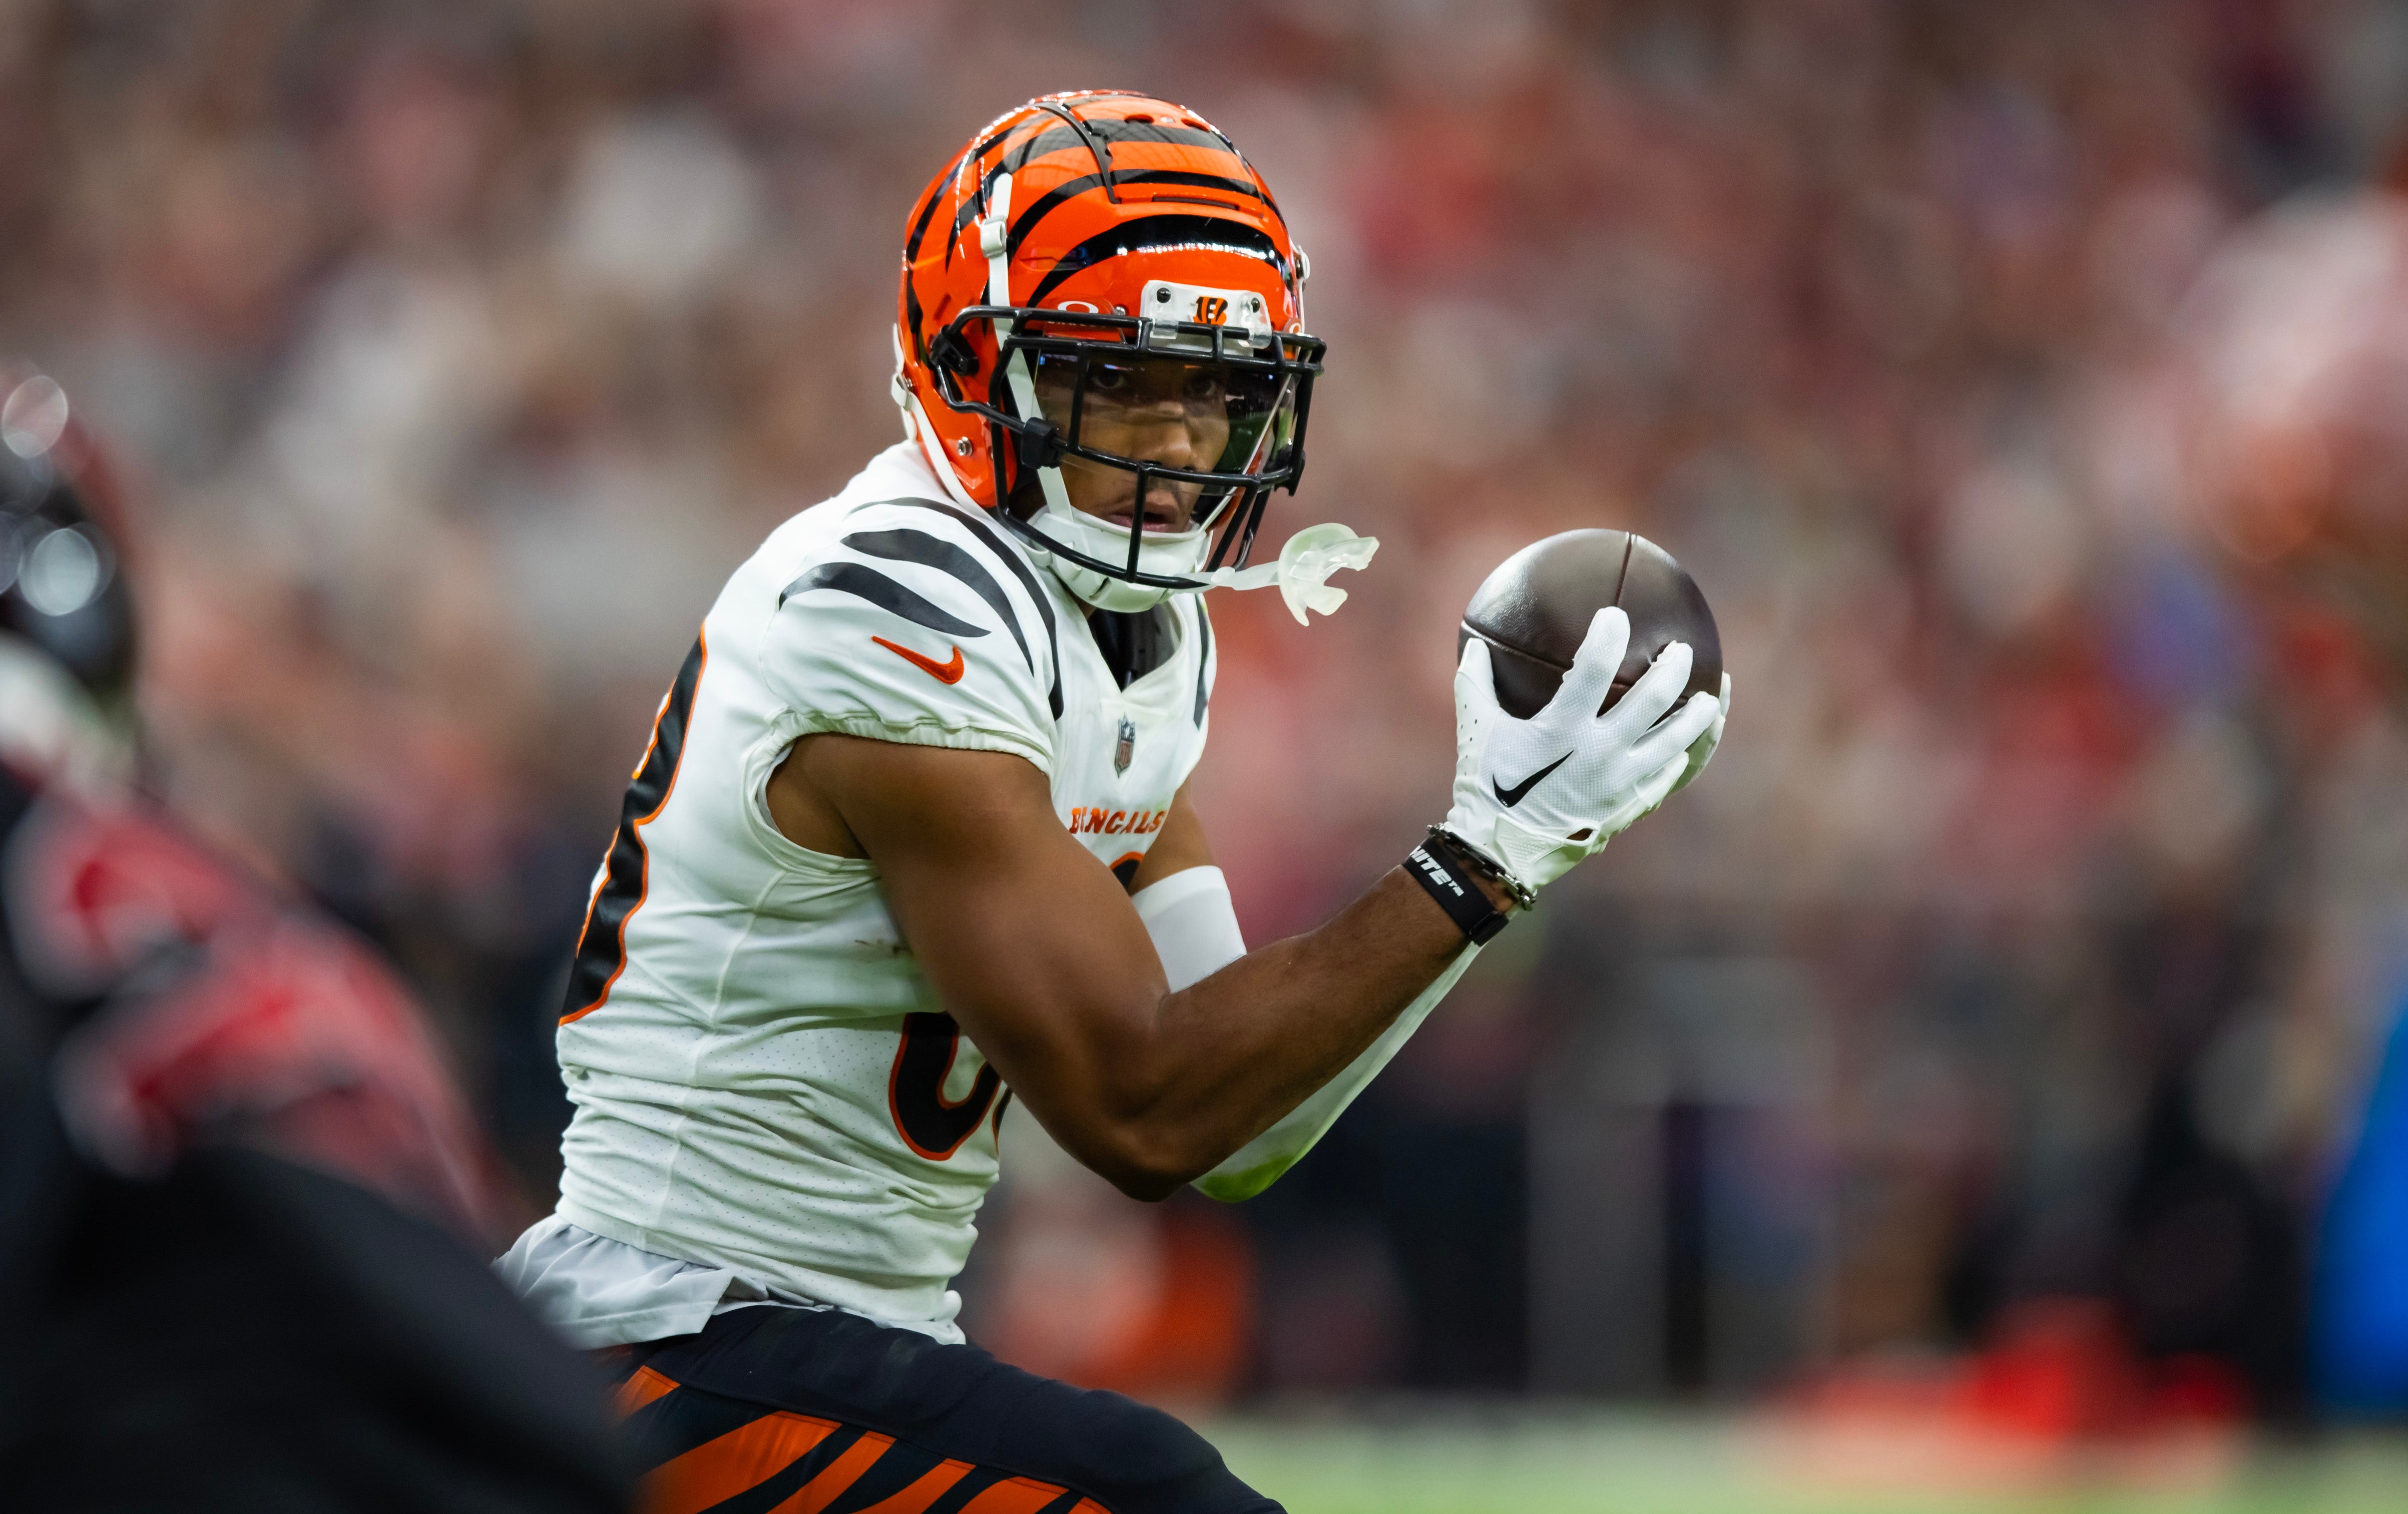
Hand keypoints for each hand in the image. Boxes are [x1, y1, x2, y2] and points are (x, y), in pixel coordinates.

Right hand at [1442, 609, 1720, 894]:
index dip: (1609, 635)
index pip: (1595, 667)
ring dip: (1698, 715)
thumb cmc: (1485, 787)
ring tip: (1711, 699)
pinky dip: (1683, 758)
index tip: (1617, 616)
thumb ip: (1475, 683)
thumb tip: (1474, 645)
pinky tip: (1688, 746)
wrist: (1501, 854)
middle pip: (1654, 700)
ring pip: (1675, 741)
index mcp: (1563, 728)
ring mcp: (1620, 782)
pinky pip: (1668, 778)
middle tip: (1681, 651)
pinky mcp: (1628, 806)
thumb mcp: (1475, 731)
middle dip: (1674, 668)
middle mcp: (1600, 752)